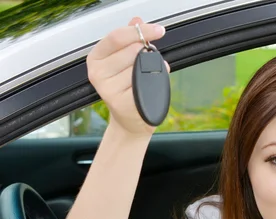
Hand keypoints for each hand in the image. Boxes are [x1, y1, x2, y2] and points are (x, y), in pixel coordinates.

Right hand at [86, 17, 168, 136]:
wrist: (131, 119)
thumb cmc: (128, 88)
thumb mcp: (126, 61)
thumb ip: (130, 40)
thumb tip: (136, 20)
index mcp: (96, 58)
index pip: (117, 37)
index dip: (139, 31)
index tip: (158, 29)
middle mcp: (97, 73)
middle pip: (131, 51)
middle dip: (147, 52)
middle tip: (152, 60)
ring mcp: (107, 89)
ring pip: (140, 67)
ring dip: (152, 69)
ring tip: (148, 77)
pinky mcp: (121, 102)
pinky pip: (145, 84)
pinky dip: (154, 82)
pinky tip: (150, 87)